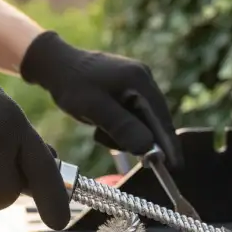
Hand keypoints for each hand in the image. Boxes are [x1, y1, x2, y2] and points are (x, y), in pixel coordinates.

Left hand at [20, 32, 183, 169]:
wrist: (55, 64)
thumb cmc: (72, 85)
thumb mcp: (94, 108)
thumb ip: (121, 127)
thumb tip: (147, 148)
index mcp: (139, 80)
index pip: (161, 119)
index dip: (169, 145)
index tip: (175, 167)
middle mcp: (143, 78)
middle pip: (154, 120)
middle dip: (138, 139)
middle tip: (112, 142)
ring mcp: (136, 82)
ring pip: (142, 120)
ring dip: (123, 133)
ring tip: (99, 129)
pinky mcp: (127, 88)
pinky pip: (132, 115)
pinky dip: (120, 126)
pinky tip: (101, 124)